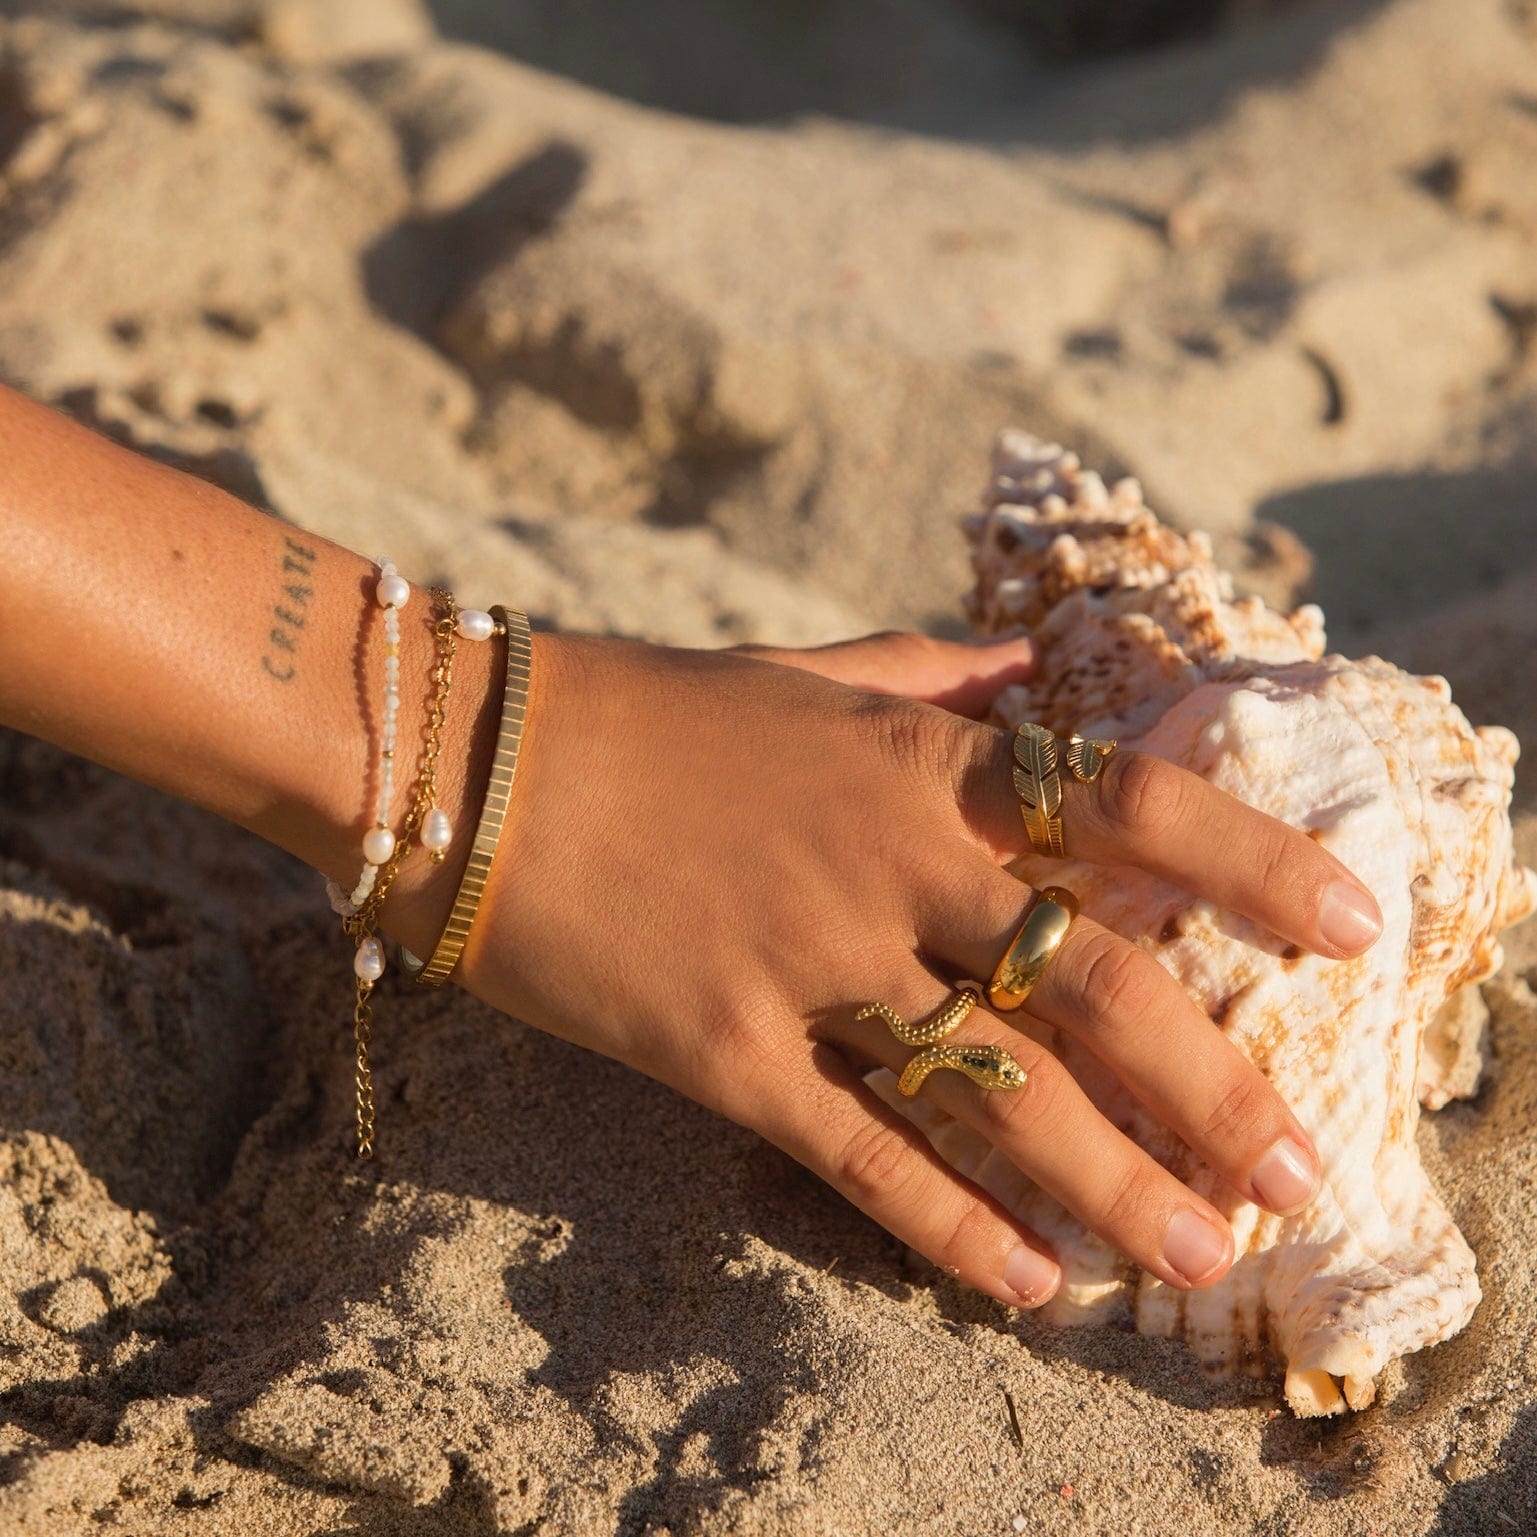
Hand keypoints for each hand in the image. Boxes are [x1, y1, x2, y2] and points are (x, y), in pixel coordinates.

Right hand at [432, 628, 1380, 1308]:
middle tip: (1298, 1171)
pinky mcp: (720, 1049)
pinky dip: (949, 1222)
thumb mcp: (800, 674)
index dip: (1253, 862)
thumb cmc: (647, 709)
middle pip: (1091, 985)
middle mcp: (886, 866)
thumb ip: (926, 678)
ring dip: (1114, 1183)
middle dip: (1213, 1082)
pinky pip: (856, 1150)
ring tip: (1201, 1257)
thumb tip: (1030, 674)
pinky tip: (1028, 1281)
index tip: (1353, 926)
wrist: (473, 758)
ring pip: (994, 1091)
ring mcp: (805, 963)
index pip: (1125, 806)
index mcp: (917, 766)